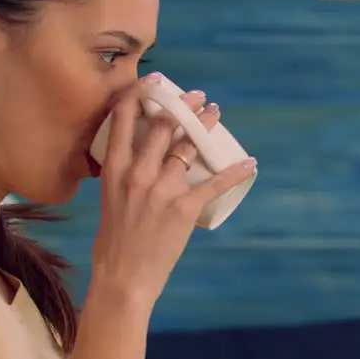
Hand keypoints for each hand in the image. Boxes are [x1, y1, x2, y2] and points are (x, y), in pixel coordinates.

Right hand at [89, 76, 255, 309]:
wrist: (122, 277)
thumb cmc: (113, 242)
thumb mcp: (109, 199)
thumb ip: (122, 176)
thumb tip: (138, 158)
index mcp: (114, 169)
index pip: (123, 120)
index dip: (140, 95)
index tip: (155, 81)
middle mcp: (137, 173)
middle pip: (163, 126)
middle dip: (183, 106)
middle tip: (197, 96)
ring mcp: (161, 189)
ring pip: (188, 146)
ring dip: (206, 127)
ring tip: (216, 114)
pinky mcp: (183, 208)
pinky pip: (214, 183)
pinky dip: (235, 171)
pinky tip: (249, 163)